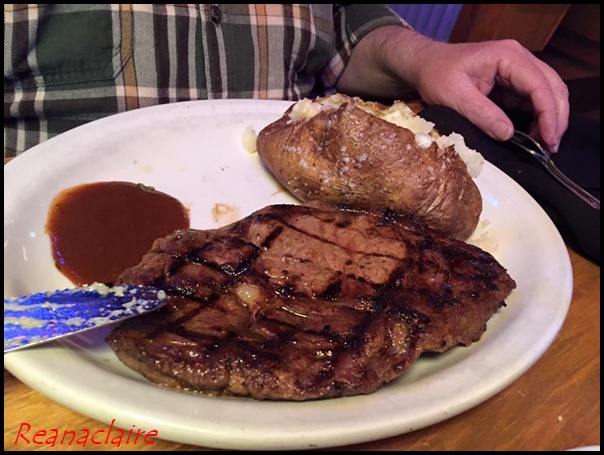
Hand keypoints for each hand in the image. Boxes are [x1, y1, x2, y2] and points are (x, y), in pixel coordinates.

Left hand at [338, 27, 568, 151]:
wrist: (425, 65)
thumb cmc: (436, 75)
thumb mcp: (455, 97)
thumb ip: (482, 114)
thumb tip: (509, 135)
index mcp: (507, 57)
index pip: (539, 85)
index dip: (548, 113)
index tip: (548, 139)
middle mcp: (518, 59)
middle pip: (552, 86)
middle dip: (555, 117)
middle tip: (551, 147)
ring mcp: (517, 70)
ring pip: (547, 92)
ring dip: (549, 118)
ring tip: (545, 145)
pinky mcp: (511, 82)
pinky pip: (533, 99)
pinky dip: (537, 117)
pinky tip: (533, 136)